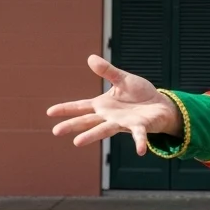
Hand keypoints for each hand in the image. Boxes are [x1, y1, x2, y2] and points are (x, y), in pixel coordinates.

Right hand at [46, 55, 179, 155]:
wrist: (160, 105)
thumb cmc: (140, 94)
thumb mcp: (123, 79)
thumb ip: (108, 71)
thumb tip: (90, 58)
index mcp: (103, 105)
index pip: (81, 107)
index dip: (66, 109)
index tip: (49, 112)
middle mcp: (109, 117)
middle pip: (87, 121)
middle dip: (72, 125)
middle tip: (56, 131)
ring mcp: (123, 123)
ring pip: (105, 130)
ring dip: (92, 136)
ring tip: (77, 142)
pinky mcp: (140, 127)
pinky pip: (139, 135)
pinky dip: (139, 142)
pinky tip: (140, 151)